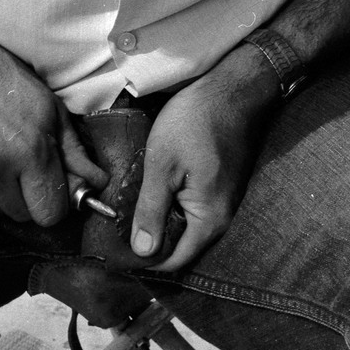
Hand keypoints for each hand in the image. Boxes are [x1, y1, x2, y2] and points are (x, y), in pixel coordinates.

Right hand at [0, 35, 107, 226]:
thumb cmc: (3, 80)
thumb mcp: (50, 109)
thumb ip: (74, 153)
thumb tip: (97, 183)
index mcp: (30, 153)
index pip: (50, 214)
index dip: (54, 203)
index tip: (50, 188)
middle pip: (23, 215)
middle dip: (28, 197)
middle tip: (22, 166)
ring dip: (1, 192)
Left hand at [130, 45, 280, 269]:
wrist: (232, 88)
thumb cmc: (195, 122)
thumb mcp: (162, 166)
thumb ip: (150, 211)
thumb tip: (141, 251)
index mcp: (208, 219)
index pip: (174, 261)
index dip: (144, 261)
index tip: (117, 253)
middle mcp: (221, 219)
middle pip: (180, 247)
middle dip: (150, 242)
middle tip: (117, 229)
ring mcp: (224, 203)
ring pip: (185, 228)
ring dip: (159, 223)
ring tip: (129, 211)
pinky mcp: (221, 189)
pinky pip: (192, 211)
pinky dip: (171, 208)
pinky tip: (151, 194)